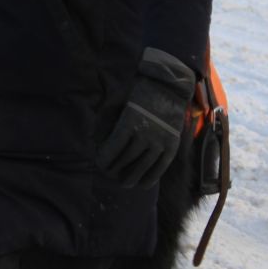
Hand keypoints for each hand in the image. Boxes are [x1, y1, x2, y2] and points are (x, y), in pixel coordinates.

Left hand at [95, 48, 196, 188]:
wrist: (169, 84)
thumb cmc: (137, 91)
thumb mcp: (116, 100)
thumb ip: (104, 121)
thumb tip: (95, 141)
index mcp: (129, 123)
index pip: (112, 150)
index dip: (104, 160)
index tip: (100, 163)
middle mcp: (145, 134)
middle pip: (125, 160)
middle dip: (115, 170)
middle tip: (109, 173)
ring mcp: (160, 141)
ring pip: (142, 167)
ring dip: (131, 177)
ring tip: (123, 182)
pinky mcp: (172, 144)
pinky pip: (161, 166)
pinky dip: (151, 177)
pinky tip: (143, 184)